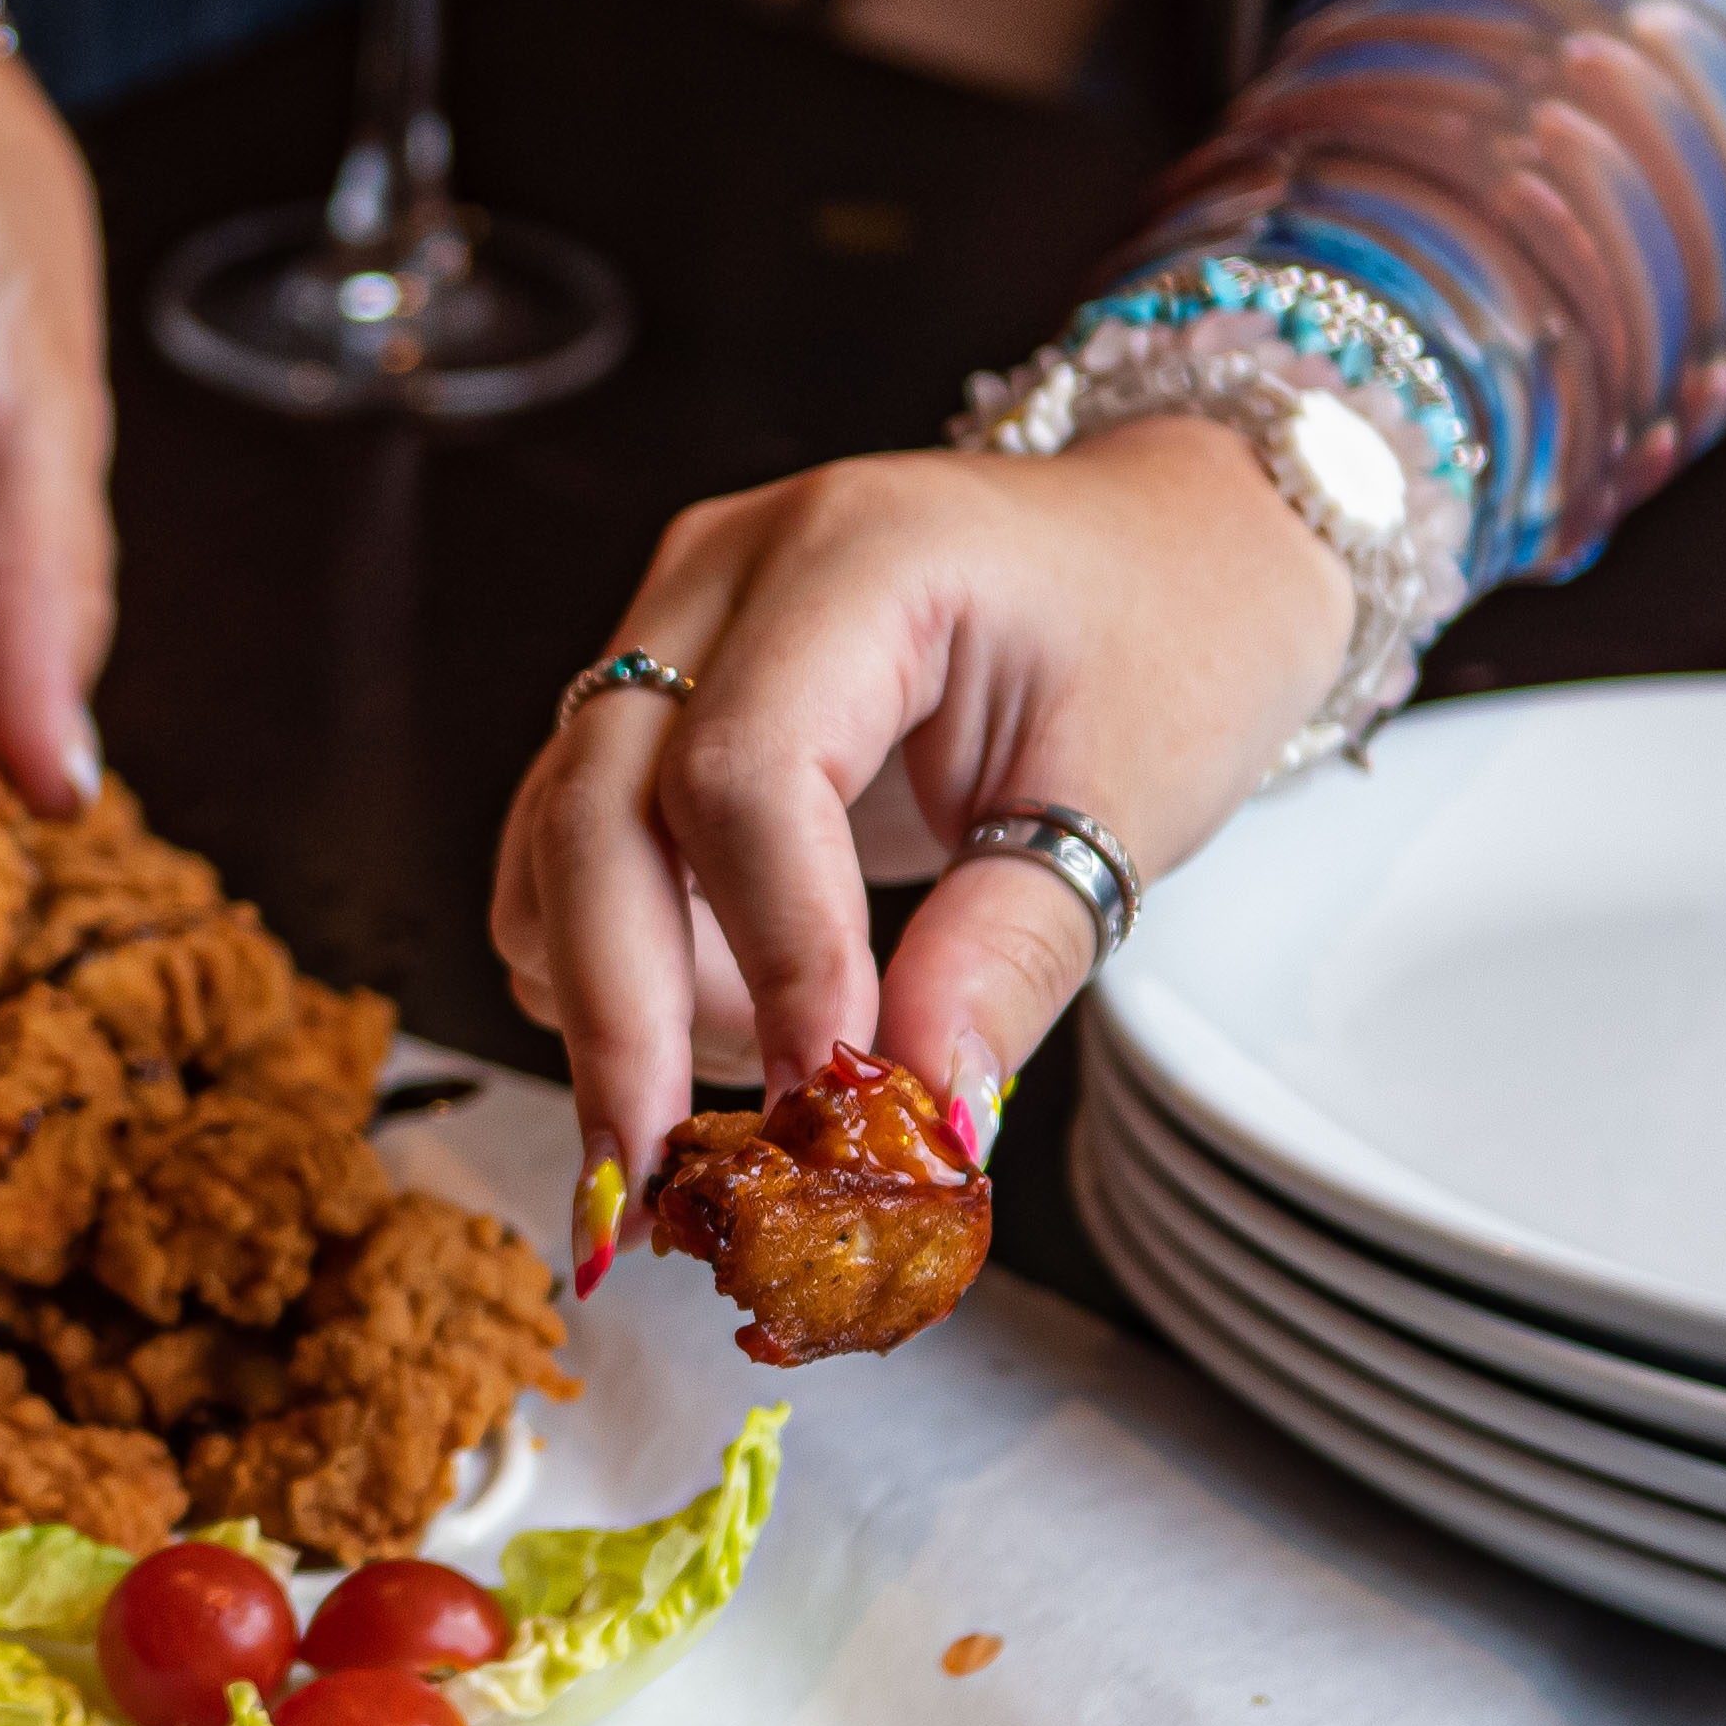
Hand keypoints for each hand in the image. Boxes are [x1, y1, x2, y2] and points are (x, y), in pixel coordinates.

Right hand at [496, 419, 1351, 1191]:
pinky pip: (567, 846)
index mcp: (864, 557)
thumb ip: (1012, 953)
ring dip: (615, 991)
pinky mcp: (654, 691)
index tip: (824, 1098)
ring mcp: (672, 622)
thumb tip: (921, 1118)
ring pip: (555, 836)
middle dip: (619, 1013)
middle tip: (659, 1180)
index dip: (772, 952)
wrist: (1168, 545)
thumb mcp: (1128, 799)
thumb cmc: (1170, 640)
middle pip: (595, 804)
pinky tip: (737, 1006)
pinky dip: (618, 960)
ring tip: (763, 1067)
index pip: (746, 772)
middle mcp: (727, 570)